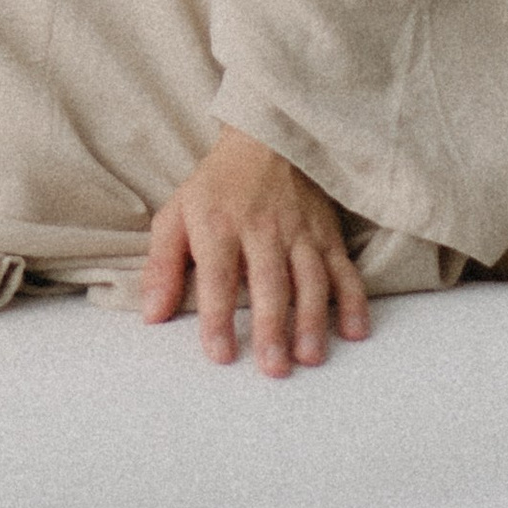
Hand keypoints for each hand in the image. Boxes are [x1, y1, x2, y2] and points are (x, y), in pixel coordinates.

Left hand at [140, 127, 370, 374]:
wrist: (263, 139)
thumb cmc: (216, 188)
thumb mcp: (177, 214)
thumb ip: (162, 266)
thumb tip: (151, 316)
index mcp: (218, 224)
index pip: (217, 275)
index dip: (218, 316)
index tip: (220, 355)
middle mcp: (262, 228)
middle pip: (269, 281)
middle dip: (272, 326)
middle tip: (273, 368)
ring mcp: (299, 231)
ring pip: (310, 278)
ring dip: (312, 319)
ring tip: (309, 357)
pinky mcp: (327, 233)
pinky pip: (344, 268)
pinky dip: (353, 299)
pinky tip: (356, 330)